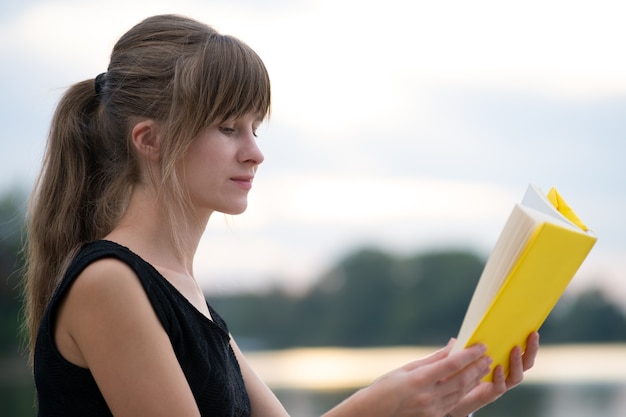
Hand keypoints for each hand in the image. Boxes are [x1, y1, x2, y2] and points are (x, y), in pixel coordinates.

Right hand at [325, 340, 492, 416]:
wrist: (374, 412)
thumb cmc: (387, 386)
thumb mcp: (407, 368)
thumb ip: (433, 359)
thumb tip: (452, 346)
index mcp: (420, 379)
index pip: (452, 365)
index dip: (469, 354)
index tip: (481, 346)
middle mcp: (428, 396)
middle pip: (461, 380)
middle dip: (477, 367)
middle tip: (488, 356)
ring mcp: (432, 409)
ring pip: (461, 393)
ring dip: (475, 380)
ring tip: (484, 368)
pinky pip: (454, 403)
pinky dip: (464, 392)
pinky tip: (470, 383)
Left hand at [447, 331, 539, 416]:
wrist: (453, 398)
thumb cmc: (461, 375)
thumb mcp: (463, 358)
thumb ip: (463, 349)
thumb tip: (455, 338)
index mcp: (502, 363)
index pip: (521, 354)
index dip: (529, 344)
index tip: (533, 331)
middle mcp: (505, 374)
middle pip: (525, 364)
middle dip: (531, 350)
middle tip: (532, 336)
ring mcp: (500, 385)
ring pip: (516, 376)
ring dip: (517, 362)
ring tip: (515, 349)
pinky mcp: (491, 394)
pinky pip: (500, 386)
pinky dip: (500, 377)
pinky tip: (498, 367)